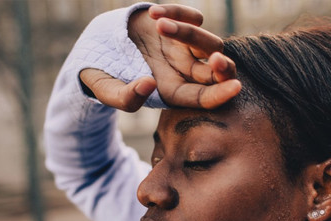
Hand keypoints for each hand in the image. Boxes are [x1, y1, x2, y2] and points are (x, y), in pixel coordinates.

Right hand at [80, 4, 240, 111]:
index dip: (221, 94)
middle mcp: (184, 71)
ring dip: (188, 33)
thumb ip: (125, 97)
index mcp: (172, 92)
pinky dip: (178, 12)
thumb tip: (148, 84)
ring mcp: (184, 46)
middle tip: (216, 60)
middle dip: (223, 67)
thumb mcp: (106, 91)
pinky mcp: (179, 24)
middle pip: (216, 71)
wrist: (95, 43)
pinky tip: (152, 13)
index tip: (235, 87)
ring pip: (207, 42)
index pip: (203, 97)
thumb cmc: (102, 75)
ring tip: (159, 25)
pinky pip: (193, 17)